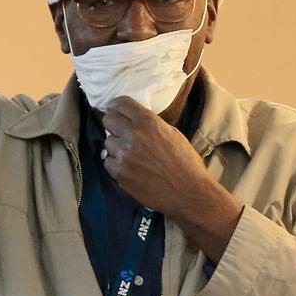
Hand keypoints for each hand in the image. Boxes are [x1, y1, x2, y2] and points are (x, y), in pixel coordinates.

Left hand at [102, 97, 242, 261]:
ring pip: (107, 142)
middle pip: (108, 119)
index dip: (116, 106)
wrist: (188, 192)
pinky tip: (130, 169)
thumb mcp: (172, 134)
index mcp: (147, 122)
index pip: (120, 103)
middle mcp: (132, 135)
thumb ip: (151, 125)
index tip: (116, 110)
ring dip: (116, 147)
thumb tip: (135, 122)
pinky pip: (108, 162)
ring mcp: (123, 154)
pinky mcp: (119, 172)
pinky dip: (116, 164)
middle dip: (113, 125)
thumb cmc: (186, 162)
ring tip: (130, 155)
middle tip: (121, 132)